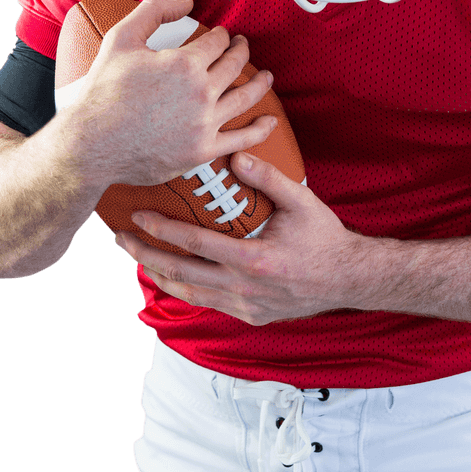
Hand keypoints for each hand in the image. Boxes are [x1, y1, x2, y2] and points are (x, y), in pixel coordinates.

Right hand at [66, 0, 276, 186]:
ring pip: (245, 98)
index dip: (222, 35)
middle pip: (234, 65)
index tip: (222, 35)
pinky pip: (242, 139)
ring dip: (260, 84)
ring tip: (266, 78)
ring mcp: (204, 123)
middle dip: (241, 52)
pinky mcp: (202, 151)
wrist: (89, 142)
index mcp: (185, 63)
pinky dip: (260, 129)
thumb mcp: (122, 38)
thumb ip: (155, 11)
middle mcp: (201, 93)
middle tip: (242, 47)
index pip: (217, 42)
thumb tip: (186, 2)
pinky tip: (269, 121)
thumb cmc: (102, 91)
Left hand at [114, 152, 388, 323]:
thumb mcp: (301, 201)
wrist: (349, 278)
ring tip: (137, 257)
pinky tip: (172, 277)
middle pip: (180, 273)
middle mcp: (244, 289)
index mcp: (253, 260)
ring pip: (189, 295)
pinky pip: (208, 304)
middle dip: (145, 254)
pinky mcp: (250, 316)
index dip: (162, 229)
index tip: (138, 216)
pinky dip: (185, 290)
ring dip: (159, 275)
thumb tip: (235, 155)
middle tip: (121, 238)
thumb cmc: (324, 238)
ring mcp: (246, 306)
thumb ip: (268, 178)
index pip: (194, 244)